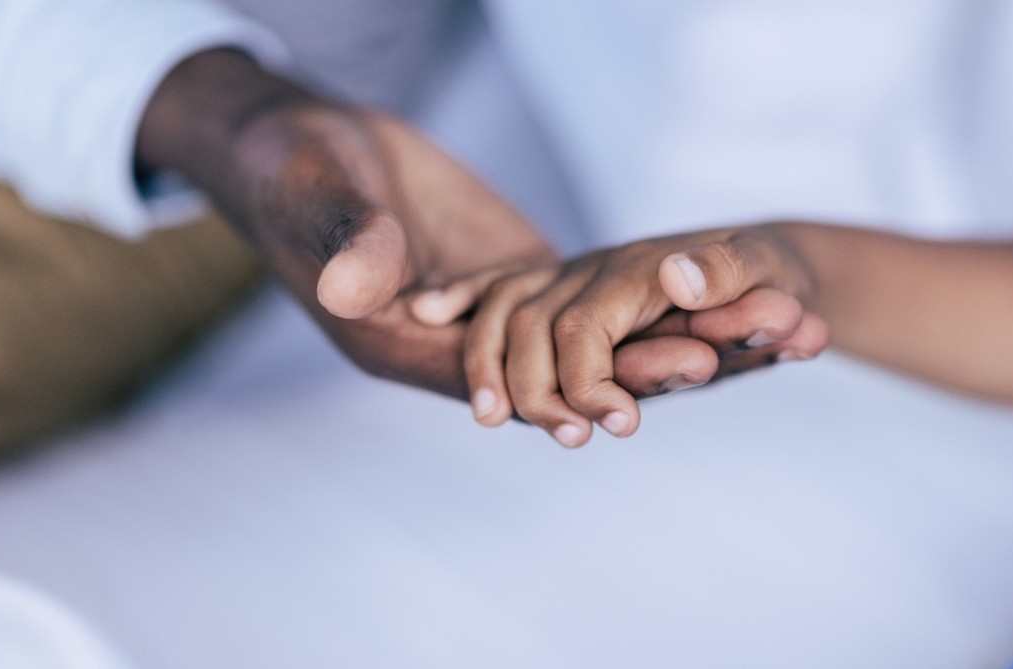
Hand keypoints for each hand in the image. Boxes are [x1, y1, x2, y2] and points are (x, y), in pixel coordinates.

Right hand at [138, 49, 752, 400]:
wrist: (304, 144)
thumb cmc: (290, 169)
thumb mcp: (312, 195)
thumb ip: (346, 240)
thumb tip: (358, 287)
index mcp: (397, 342)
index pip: (493, 385)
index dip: (555, 394)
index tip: (627, 406)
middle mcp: (448, 343)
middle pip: (553, 374)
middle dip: (626, 373)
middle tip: (709, 365)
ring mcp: (484, 311)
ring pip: (575, 342)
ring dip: (642, 340)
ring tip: (722, 336)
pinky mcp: (511, 276)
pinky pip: (577, 300)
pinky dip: (632, 300)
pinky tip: (695, 293)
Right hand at [448, 224, 829, 446]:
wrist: (759, 250)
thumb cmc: (767, 266)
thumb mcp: (766, 264)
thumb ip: (734, 275)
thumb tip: (676, 277)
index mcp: (636, 268)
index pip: (584, 331)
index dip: (588, 384)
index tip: (618, 428)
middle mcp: (592, 266)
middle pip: (529, 324)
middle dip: (533, 389)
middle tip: (567, 439)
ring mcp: (572, 268)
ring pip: (506, 307)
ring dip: (487, 362)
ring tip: (490, 418)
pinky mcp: (564, 275)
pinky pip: (504, 280)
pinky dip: (466, 295)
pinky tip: (428, 311)